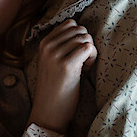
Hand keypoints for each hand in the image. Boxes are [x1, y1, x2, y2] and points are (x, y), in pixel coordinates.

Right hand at [29, 19, 94, 133]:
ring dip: (90, 51)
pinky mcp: (66, 66)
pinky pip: (88, 47)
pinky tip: (86, 69)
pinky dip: (92, 57)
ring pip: (85, 37)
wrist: (48, 112)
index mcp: (44, 43)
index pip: (70, 24)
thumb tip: (81, 31)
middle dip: (86, 43)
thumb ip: (61, 45)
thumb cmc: (54, 88)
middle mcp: (48, 47)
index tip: (76, 53)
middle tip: (82, 61)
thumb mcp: (51, 62)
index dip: (79, 36)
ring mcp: (55, 55)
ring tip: (84, 66)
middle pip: (80, 29)